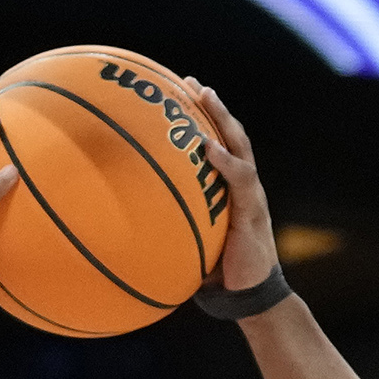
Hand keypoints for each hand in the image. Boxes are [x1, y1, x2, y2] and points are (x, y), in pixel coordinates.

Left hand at [180, 81, 276, 291]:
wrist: (251, 296)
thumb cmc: (220, 274)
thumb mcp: (194, 244)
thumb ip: (172, 228)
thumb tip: (126, 226)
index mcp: (233, 191)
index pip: (222, 146)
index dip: (207, 121)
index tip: (185, 96)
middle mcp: (244, 186)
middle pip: (232, 136)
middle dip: (215, 108)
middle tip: (193, 83)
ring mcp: (251, 196)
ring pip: (240, 147)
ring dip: (223, 120)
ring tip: (206, 97)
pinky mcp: (252, 211)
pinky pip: (240, 179)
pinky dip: (224, 161)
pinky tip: (208, 146)